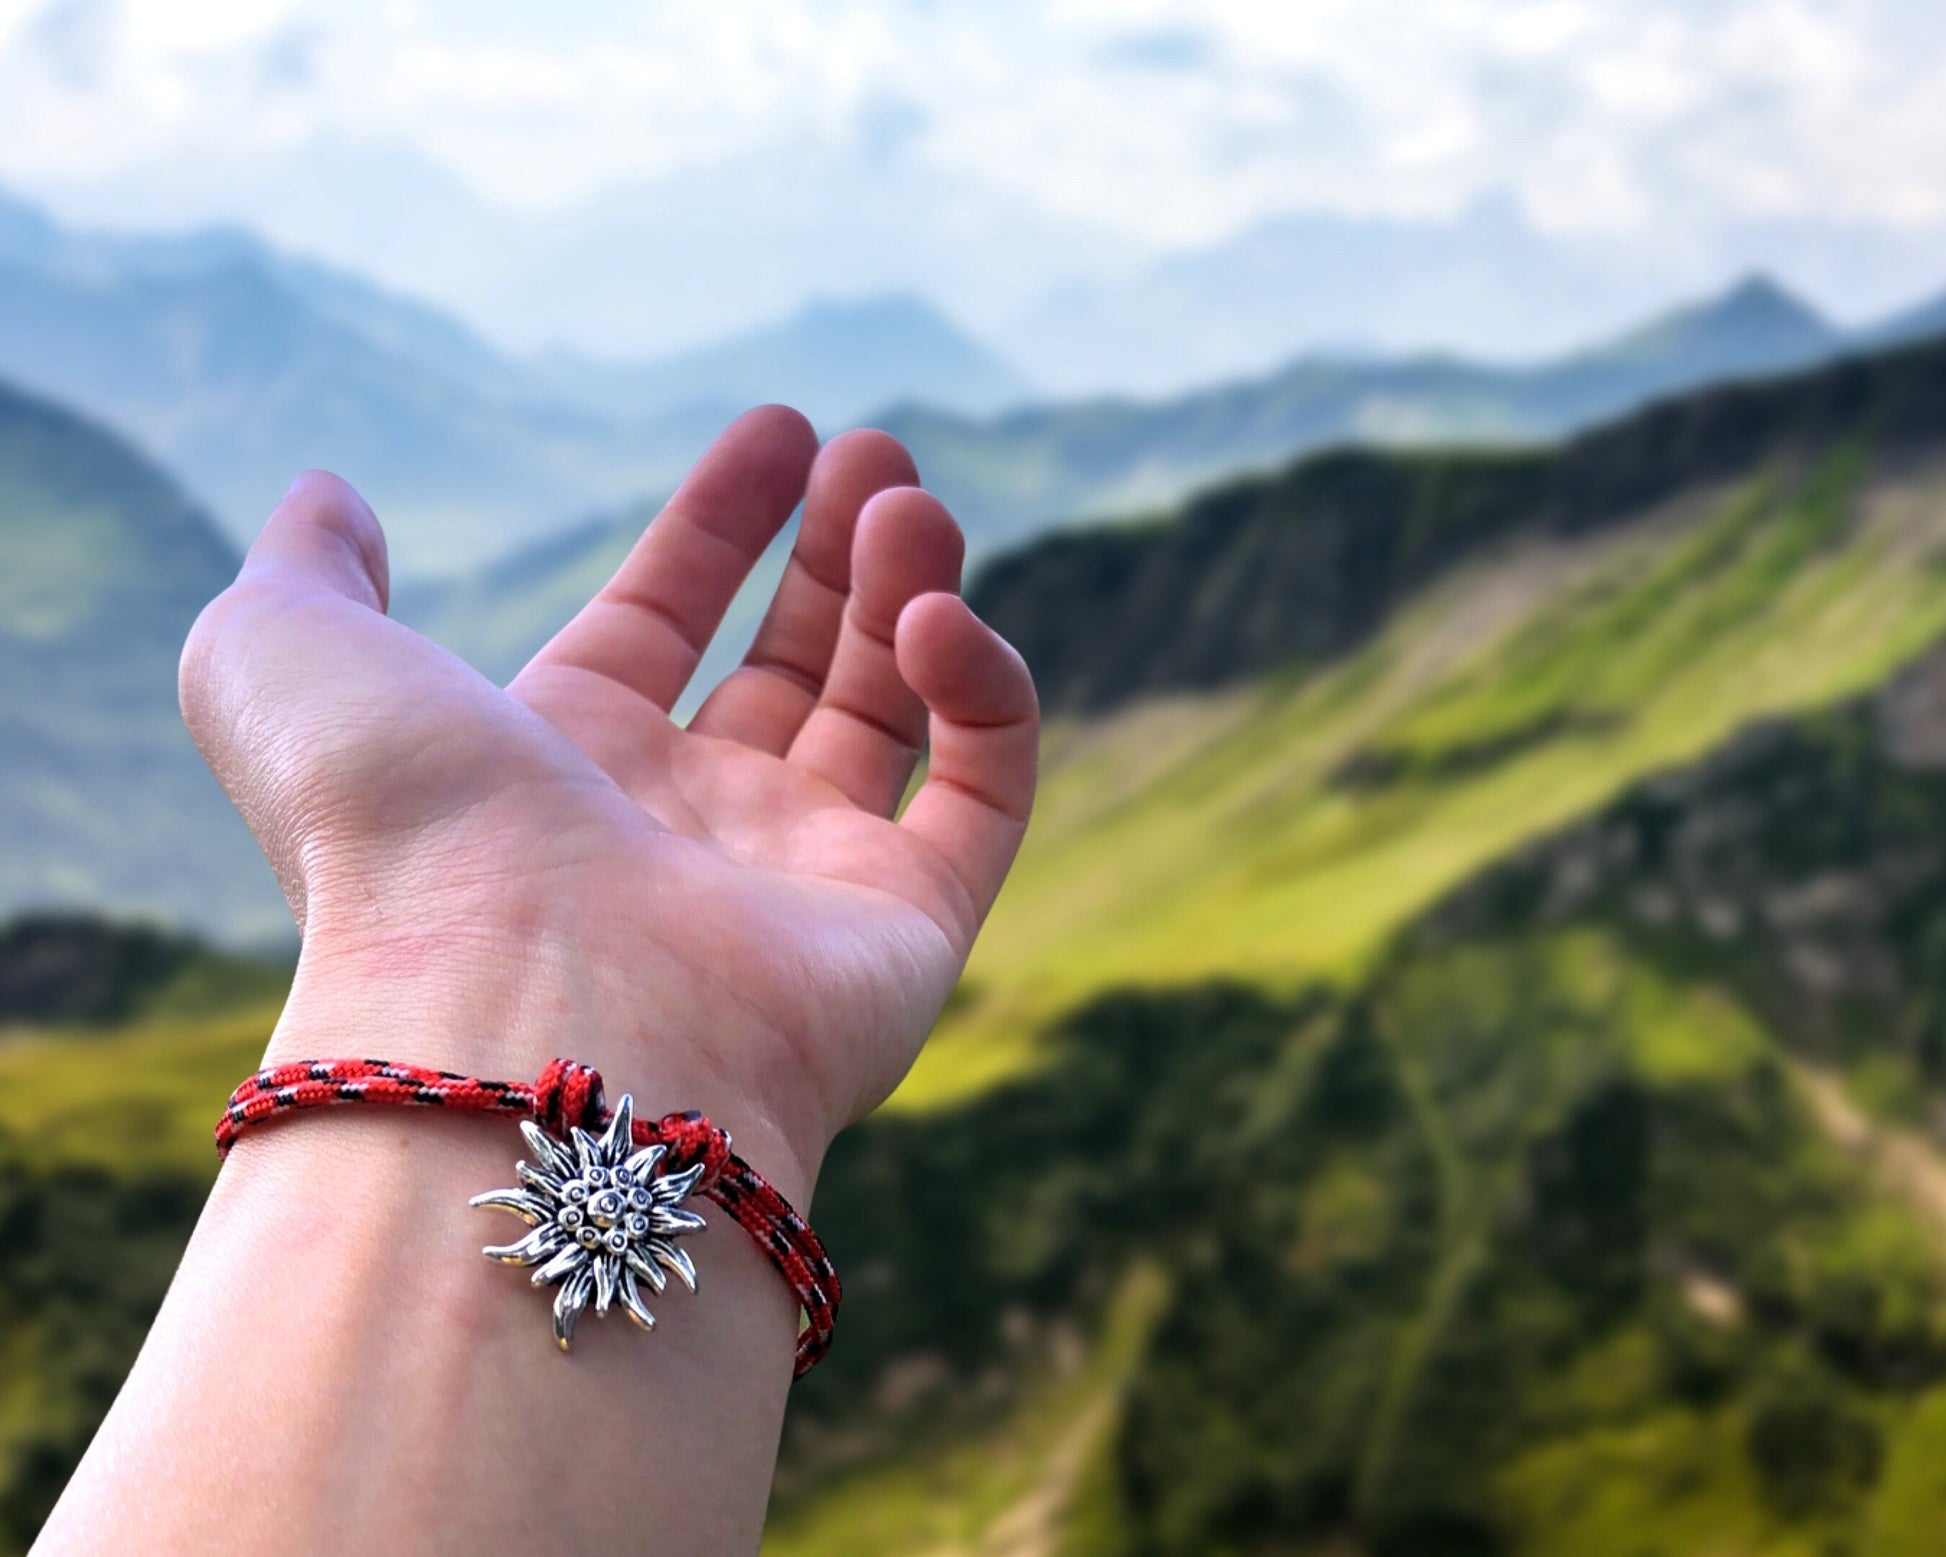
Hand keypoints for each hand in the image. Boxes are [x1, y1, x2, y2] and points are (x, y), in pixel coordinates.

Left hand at [179, 406, 1037, 1195]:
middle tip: (875, 452)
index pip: (662, 620)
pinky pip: (982, 787)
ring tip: (907, 504)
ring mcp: (803, 881)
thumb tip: (332, 494)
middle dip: (835, 551)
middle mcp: (686, 827)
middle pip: (790, 662)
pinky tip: (934, 616)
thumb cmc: (401, 832)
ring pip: (892, 711)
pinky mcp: (909, 928)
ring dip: (909, 590)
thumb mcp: (288, 660)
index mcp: (562, 764)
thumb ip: (307, 568)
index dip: (719, 522)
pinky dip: (981, 688)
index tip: (780, 428)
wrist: (520, 1011)